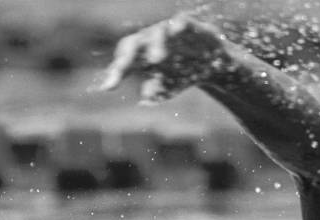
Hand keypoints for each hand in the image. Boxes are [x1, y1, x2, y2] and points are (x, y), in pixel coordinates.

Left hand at [99, 14, 228, 100]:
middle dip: (127, 55)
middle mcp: (151, 41)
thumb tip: (144, 98)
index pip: (124, 62)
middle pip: (133, 43)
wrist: (211, 63)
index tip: (108, 88)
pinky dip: (179, 25)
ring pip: (157, 33)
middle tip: (122, 67)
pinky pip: (182, 22)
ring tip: (156, 60)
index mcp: (141, 56)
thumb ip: (156, 91)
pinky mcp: (188, 26)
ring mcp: (169, 32)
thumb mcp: (169, 88)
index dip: (116, 73)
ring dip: (155, 45)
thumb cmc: (182, 73)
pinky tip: (177, 30)